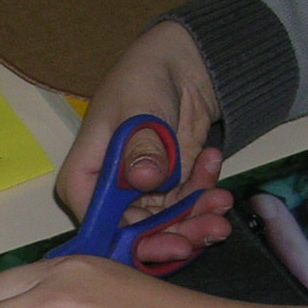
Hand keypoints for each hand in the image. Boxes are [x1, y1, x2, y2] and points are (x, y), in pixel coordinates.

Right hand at [59, 22, 232, 263]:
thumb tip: (143, 178)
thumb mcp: (139, 111)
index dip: (134, 243)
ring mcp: (141, 198)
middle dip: (178, 235)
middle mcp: (109, 198)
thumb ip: (141, 147)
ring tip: (222, 200)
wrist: (179, 64)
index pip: (101, 228)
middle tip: (212, 229)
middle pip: (138, 236)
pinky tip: (213, 161)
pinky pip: (187, 207)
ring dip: (199, 218)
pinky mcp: (169, 193)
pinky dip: (205, 193)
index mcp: (85, 181)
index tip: (171, 242)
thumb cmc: (142, 80)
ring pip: (168, 227)